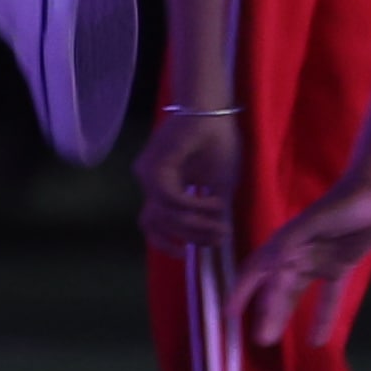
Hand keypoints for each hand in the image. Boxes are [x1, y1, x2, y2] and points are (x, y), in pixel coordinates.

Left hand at [139, 104, 249, 256]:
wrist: (213, 114)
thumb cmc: (218, 146)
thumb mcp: (219, 186)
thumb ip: (212, 211)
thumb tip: (217, 236)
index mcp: (161, 189)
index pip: (151, 224)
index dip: (163, 243)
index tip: (184, 255)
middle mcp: (150, 182)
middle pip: (157, 224)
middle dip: (191, 237)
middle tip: (220, 238)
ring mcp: (149, 173)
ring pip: (163, 214)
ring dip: (194, 224)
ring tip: (221, 222)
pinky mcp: (155, 164)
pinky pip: (169, 196)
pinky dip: (194, 205)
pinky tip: (216, 203)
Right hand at [240, 174, 370, 344]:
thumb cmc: (340, 207)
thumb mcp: (312, 225)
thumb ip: (290, 246)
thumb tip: (270, 269)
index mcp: (282, 245)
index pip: (255, 273)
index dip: (241, 292)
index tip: (229, 314)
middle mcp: (294, 256)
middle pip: (274, 288)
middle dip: (264, 312)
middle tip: (260, 340)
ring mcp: (316, 263)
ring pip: (294, 294)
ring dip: (284, 315)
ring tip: (273, 340)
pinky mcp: (338, 268)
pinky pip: (328, 297)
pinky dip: (322, 317)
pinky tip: (318, 339)